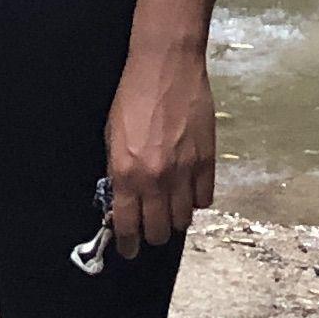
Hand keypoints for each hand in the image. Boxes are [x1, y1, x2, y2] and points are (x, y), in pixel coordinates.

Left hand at [100, 37, 216, 260]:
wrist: (166, 67)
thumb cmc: (132, 96)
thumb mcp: (111, 135)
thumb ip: (116, 171)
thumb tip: (121, 199)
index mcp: (125, 173)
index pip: (127, 225)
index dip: (128, 244)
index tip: (129, 250)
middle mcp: (155, 179)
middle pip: (158, 230)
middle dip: (152, 235)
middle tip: (150, 229)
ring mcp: (184, 172)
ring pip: (183, 219)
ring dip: (175, 219)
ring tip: (170, 209)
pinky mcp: (207, 161)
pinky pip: (205, 198)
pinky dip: (196, 200)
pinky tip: (189, 191)